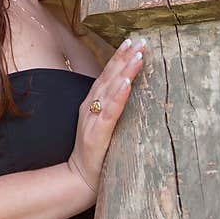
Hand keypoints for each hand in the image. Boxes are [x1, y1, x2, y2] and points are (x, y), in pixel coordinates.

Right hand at [67, 36, 146, 196]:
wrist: (79, 178)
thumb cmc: (96, 153)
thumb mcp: (103, 125)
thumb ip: (112, 108)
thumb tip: (129, 92)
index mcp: (92, 103)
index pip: (107, 75)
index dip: (119, 57)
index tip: (133, 40)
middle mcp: (90, 106)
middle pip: (108, 77)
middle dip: (124, 57)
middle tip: (140, 40)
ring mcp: (92, 119)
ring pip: (110, 90)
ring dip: (124, 71)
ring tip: (138, 55)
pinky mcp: (97, 134)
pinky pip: (110, 112)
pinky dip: (118, 96)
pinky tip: (127, 84)